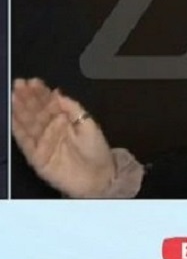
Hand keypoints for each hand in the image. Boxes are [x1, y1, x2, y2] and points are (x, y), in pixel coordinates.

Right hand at [11, 78, 115, 197]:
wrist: (100, 177)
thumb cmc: (97, 150)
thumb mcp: (88, 124)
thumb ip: (73, 108)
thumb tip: (58, 93)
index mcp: (63, 122)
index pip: (49, 105)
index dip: (41, 93)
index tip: (33, 81)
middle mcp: (50, 131)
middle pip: (36, 112)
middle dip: (28, 98)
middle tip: (19, 84)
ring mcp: (43, 144)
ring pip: (29, 124)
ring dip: (21, 110)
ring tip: (15, 96)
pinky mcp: (38, 158)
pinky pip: (26, 143)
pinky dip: (19, 131)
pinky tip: (14, 118)